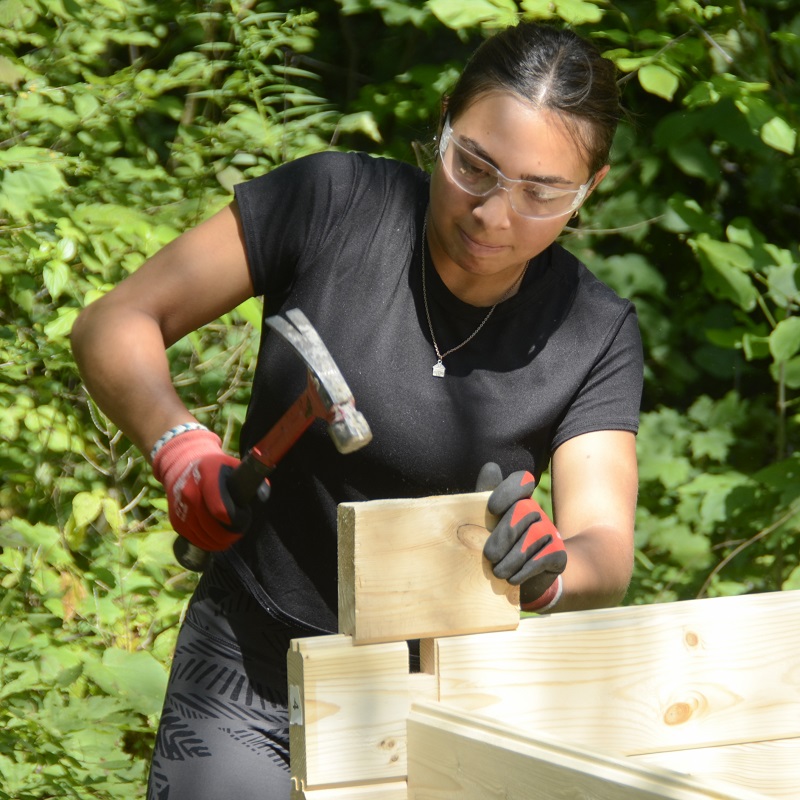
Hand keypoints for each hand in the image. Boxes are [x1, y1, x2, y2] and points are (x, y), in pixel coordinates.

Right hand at [152, 428, 267, 550]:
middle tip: (240, 530)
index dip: (236, 520)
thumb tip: (264, 493)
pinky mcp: (176, 521)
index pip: (221, 509)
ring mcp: (181, 508)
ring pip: (205, 537)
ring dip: (221, 541)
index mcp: (207, 475)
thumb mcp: (232, 464)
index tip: (244, 517)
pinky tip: (218, 539)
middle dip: (231, 533)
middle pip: (214, 527)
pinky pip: (195, 540)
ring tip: (231, 535)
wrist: (183, 467)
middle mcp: (189, 492)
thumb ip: (250, 477)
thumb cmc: (215, 468)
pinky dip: (209, 543)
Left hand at [476, 463, 566, 609]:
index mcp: (516, 500)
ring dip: (512, 557)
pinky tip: (512, 579)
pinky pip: (543, 557)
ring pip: (532, 536)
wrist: (523, 578)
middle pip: (522, 511)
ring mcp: (549, 531)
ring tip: (498, 572)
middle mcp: (535, 511)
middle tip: (489, 556)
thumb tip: (491, 466)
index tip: (493, 509)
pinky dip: (524, 570)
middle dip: (504, 535)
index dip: (508, 490)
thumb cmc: (499, 545)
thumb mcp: (486, 523)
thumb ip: (484, 496)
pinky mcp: (558, 553)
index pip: (521, 481)